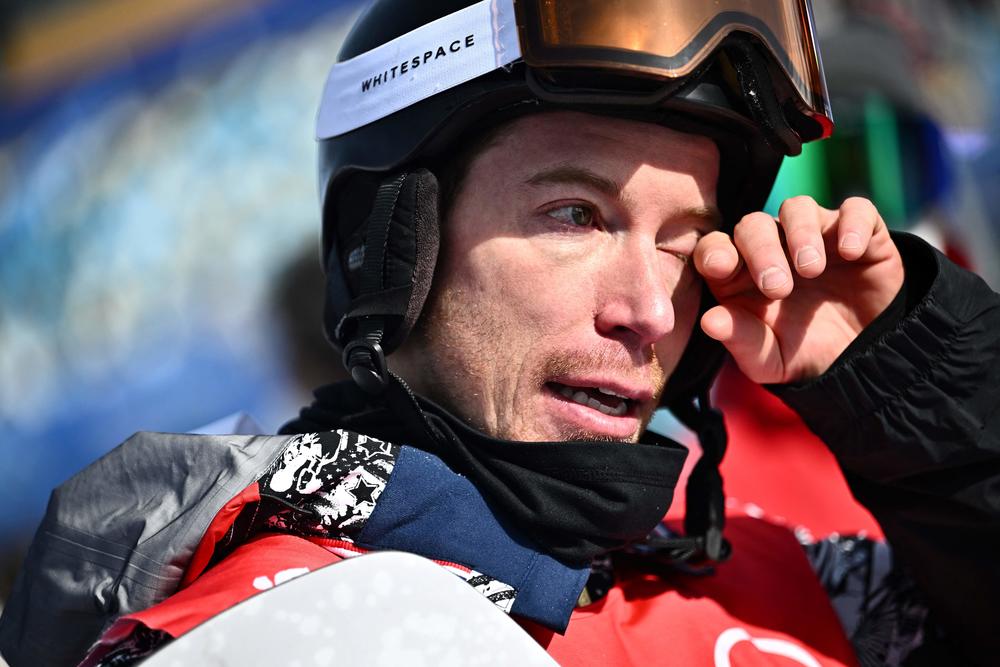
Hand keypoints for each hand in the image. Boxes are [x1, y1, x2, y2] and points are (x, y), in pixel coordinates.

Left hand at [693, 196, 904, 383]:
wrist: (868, 360)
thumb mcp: (770, 359)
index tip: (721, 268)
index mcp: (739, 275)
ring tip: (810, 270)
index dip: (714, 251)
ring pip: (797, 208)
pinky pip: (855, 210)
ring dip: (800, 232)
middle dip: (760, 250)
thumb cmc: (804, 354)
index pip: (715, 248)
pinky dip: (852, 223)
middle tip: (778, 288)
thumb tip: (709, 321)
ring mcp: (816, 235)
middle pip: (753, 225)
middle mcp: (773, 247)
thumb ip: (741, 340)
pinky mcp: (861, 233)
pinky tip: (850, 252)